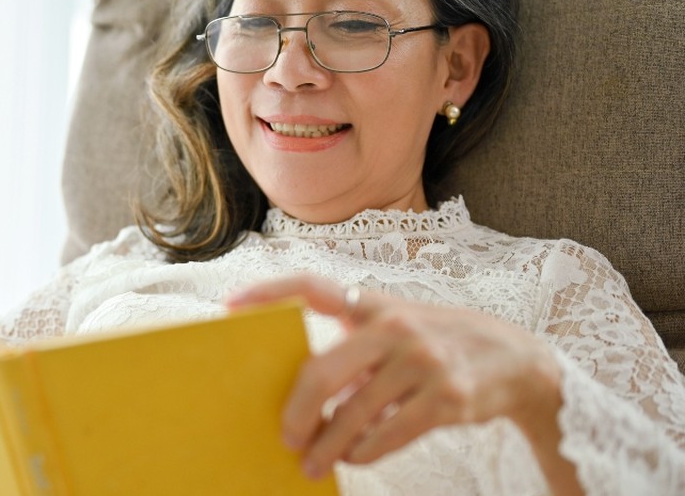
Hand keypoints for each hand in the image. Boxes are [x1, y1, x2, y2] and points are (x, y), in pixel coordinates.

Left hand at [226, 274, 561, 480]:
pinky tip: (354, 457)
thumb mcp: (398, 330)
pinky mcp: (448, 398)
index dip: (267, 291)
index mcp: (375, 303)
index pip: (311, 287)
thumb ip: (355, 350)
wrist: (520, 361)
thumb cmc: (439, 344)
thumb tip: (305, 395)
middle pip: (322, 372)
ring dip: (327, 446)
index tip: (229, 305)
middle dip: (296, 411)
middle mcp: (396, 327)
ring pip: (354, 414)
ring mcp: (424, 362)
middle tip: (285, 436)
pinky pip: (389, 434)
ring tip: (312, 463)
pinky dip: (365, 451)